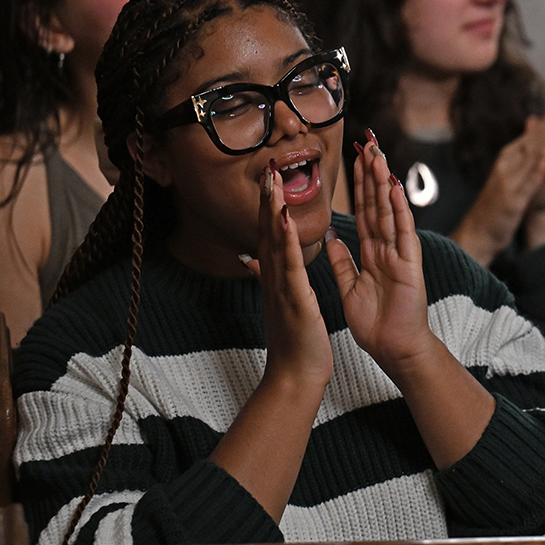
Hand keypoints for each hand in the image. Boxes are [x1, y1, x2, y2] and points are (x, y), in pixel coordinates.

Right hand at [241, 162, 333, 392]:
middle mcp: (273, 280)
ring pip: (275, 245)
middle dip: (267, 201)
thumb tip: (249, 259)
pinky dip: (287, 243)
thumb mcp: (279, 303)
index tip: (268, 180)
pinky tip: (286, 222)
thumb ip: (266, 278)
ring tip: (273, 183)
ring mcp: (281, 289)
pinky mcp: (294, 300)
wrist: (295, 376)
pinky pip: (291, 267)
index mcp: (275, 279)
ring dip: (273, 212)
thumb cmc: (292, 342)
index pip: (270, 236)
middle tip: (266, 169)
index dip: (268, 208)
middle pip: (267, 234)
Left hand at [328, 133, 434, 366]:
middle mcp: (387, 247)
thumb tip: (330, 237)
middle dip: (371, 173)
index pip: (363, 211)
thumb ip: (342, 261)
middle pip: (377, 203)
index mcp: (372, 253)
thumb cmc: (376, 324)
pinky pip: (402, 231)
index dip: (358, 186)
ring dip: (383, 181)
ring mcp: (400, 252)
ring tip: (377, 154)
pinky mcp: (409, 263)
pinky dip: (398, 208)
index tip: (353, 160)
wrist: (393, 349)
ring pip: (388, 210)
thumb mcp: (350, 288)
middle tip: (367, 142)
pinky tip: (394, 186)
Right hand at [450, 111, 544, 264]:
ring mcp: (509, 179)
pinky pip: (526, 182)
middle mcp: (510, 161)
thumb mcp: (514, 171)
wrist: (478, 230)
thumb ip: (525, 149)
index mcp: (512, 154)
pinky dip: (537, 169)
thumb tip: (535, 125)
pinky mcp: (510, 199)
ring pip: (532, 155)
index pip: (538, 131)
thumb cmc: (499, 200)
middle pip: (536, 137)